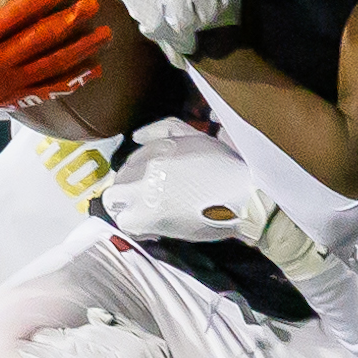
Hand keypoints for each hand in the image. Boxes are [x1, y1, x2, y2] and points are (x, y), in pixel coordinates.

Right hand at [0, 0, 110, 126]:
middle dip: (69, 21)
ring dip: (81, 49)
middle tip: (92, 5)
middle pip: (39, 40)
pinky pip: (51, 89)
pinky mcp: (19, 96)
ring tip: (104, 34)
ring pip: (51, 65)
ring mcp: (10, 82)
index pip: (14, 16)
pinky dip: (75, 80)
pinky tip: (95, 69)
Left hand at [100, 121, 326, 276]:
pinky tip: (153, 228)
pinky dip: (138, 227)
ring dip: (127, 209)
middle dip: (127, 192)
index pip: (129, 163)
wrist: (243, 198)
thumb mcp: (194, 136)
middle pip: (118, 184)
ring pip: (114, 204)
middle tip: (145, 200)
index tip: (150, 185)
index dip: (137, 175)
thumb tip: (135, 137)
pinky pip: (129, 225)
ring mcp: (144, 197)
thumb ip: (162, 129)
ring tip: (145, 214)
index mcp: (154, 151)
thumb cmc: (224, 166)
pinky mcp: (150, 221)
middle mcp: (143, 172)